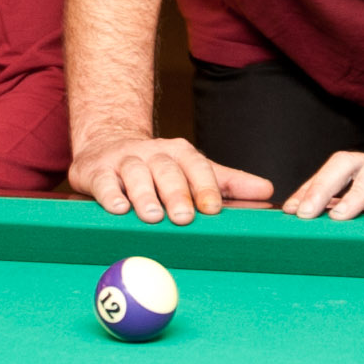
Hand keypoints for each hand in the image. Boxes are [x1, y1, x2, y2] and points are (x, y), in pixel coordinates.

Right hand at [72, 134, 274, 225]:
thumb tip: (269, 193)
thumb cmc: (158, 169)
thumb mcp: (193, 171)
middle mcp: (153, 154)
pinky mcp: (95, 172)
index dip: (205, 187)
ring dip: (143, 195)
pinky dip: (109, 195)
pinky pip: (103, 182)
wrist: (107, 145)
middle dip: (176, 193)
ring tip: (151, 217)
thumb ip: (228, 184)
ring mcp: (123, 161)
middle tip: (184, 218)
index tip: (214, 210)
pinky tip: (117, 209)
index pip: (197, 167)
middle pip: (167, 170)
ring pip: (135, 174)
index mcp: (180, 154)